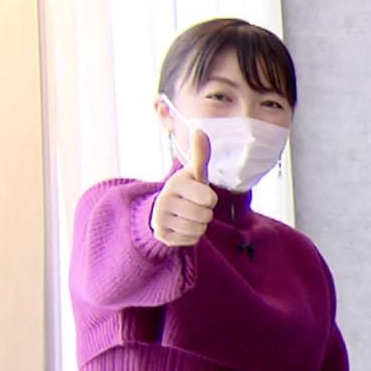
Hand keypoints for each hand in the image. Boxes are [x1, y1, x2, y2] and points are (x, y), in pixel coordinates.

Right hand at [150, 128, 217, 247]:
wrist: (163, 210)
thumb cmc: (186, 189)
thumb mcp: (194, 173)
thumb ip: (200, 154)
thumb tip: (200, 129)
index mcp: (175, 184)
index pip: (210, 199)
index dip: (209, 198)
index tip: (198, 194)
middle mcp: (164, 201)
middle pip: (205, 216)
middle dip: (205, 213)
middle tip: (194, 206)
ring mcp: (160, 219)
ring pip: (199, 229)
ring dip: (199, 225)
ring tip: (188, 216)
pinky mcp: (162, 235)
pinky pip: (191, 240)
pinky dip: (191, 236)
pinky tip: (182, 226)